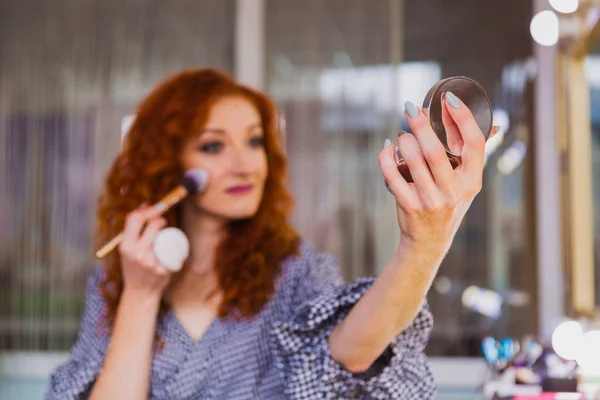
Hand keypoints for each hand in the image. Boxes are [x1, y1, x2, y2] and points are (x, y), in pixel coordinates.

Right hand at [118, 205, 170, 298]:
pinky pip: (173, 250)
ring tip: (165, 235)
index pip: (135, 218)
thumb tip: (145, 205)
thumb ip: (133, 230)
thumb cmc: (134, 266)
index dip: (147, 209)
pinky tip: (172, 249)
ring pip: (165, 236)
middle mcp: (136, 253)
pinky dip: (174, 247)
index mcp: (125, 245)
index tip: (154, 208)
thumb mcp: (127, 249)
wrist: (140, 292)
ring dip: (167, 231)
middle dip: (160, 219)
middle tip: (162, 222)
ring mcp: (150, 261)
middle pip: (153, 224)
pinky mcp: (162, 269)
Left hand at [378, 92, 496, 256]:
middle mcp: (454, 191)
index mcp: (472, 180)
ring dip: (404, 141)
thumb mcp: (465, 183)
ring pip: (413, 160)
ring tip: (401, 134)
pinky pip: (392, 175)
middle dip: (421, 124)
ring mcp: (431, 200)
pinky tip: (387, 148)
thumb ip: (472, 154)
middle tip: (410, 108)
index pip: (474, 143)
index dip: (463, 118)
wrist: (429, 241)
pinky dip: (386, 158)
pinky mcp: (409, 206)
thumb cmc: (448, 203)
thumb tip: (494, 125)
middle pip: (436, 151)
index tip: (449, 99)